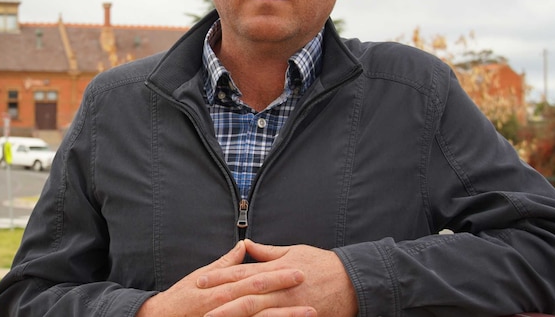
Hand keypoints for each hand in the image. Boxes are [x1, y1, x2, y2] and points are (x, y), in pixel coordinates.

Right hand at [136, 240, 310, 316]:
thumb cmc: (181, 299)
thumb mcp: (201, 277)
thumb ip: (225, 264)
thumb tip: (243, 246)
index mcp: (222, 289)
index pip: (254, 278)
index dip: (277, 274)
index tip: (299, 269)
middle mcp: (226, 305)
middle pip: (261, 297)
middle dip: (286, 291)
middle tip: (310, 286)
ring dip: (287, 316)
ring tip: (312, 313)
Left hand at [196, 240, 357, 316]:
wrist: (354, 281)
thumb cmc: (323, 265)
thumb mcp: (294, 252)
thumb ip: (267, 252)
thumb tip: (246, 244)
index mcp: (276, 268)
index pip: (243, 273)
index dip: (221, 277)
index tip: (201, 281)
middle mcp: (280, 286)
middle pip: (245, 294)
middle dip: (221, 299)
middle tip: (200, 304)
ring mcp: (290, 303)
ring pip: (258, 311)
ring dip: (236, 315)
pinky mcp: (300, 315)